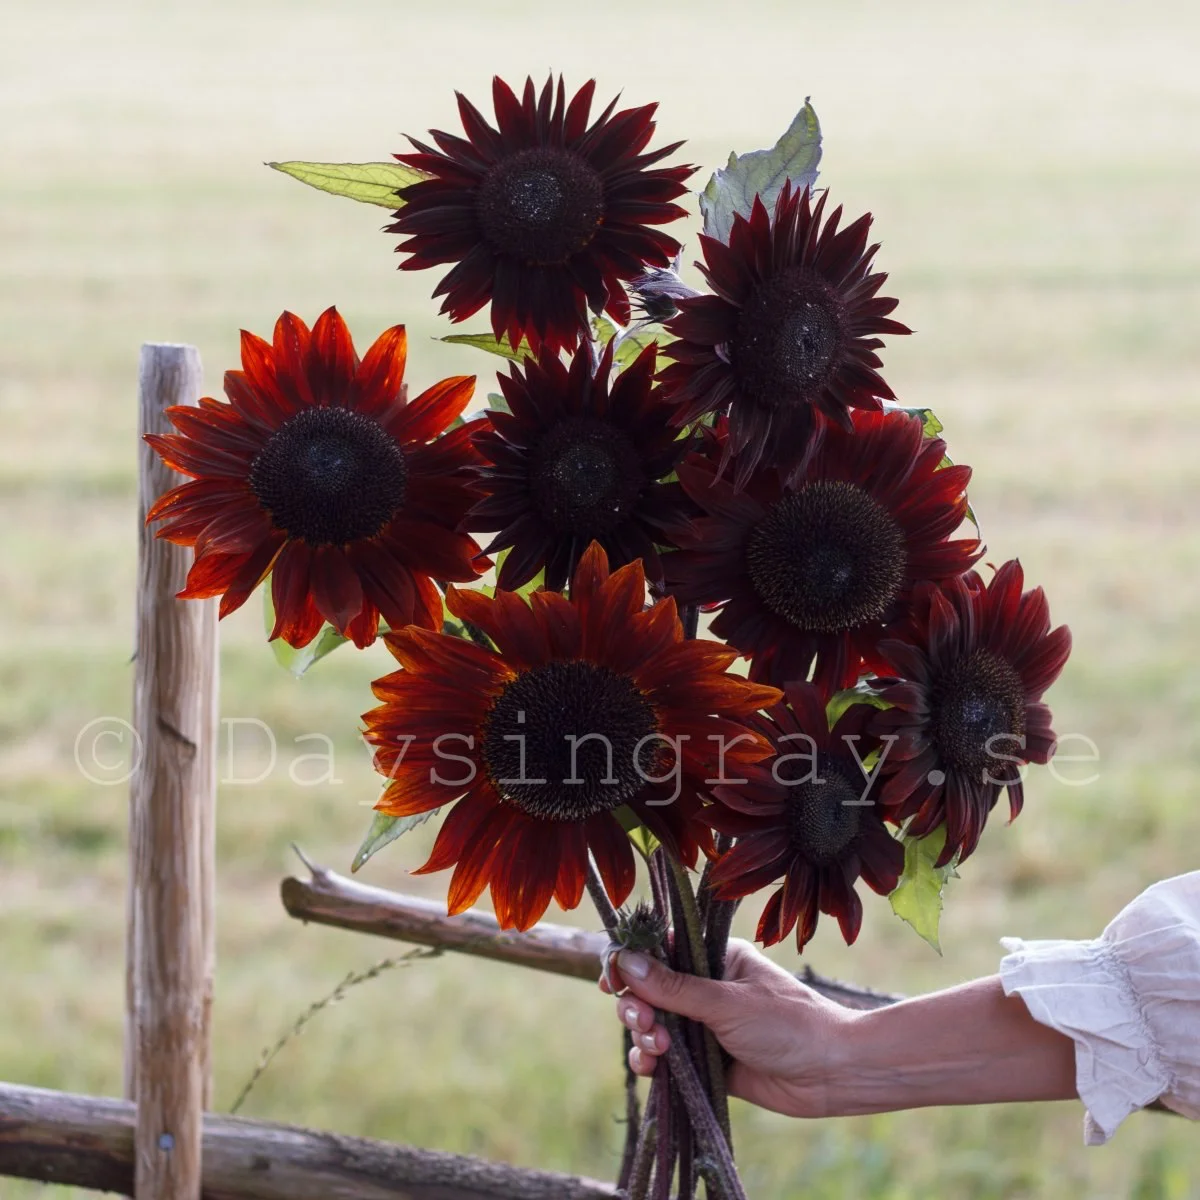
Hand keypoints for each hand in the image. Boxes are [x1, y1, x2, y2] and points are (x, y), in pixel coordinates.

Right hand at [600, 938, 854, 1118]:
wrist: (832, 1074)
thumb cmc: (788, 1024)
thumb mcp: (726, 1001)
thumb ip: (673, 987)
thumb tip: (625, 960)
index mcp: (715, 957)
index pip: (660, 952)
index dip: (631, 964)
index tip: (610, 980)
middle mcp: (707, 988)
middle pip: (650, 991)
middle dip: (638, 1007)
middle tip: (644, 1022)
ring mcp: (706, 1025)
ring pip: (655, 1026)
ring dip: (645, 1036)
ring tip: (657, 1048)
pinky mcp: (707, 1061)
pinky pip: (667, 1059)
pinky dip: (652, 1062)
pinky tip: (650, 1068)